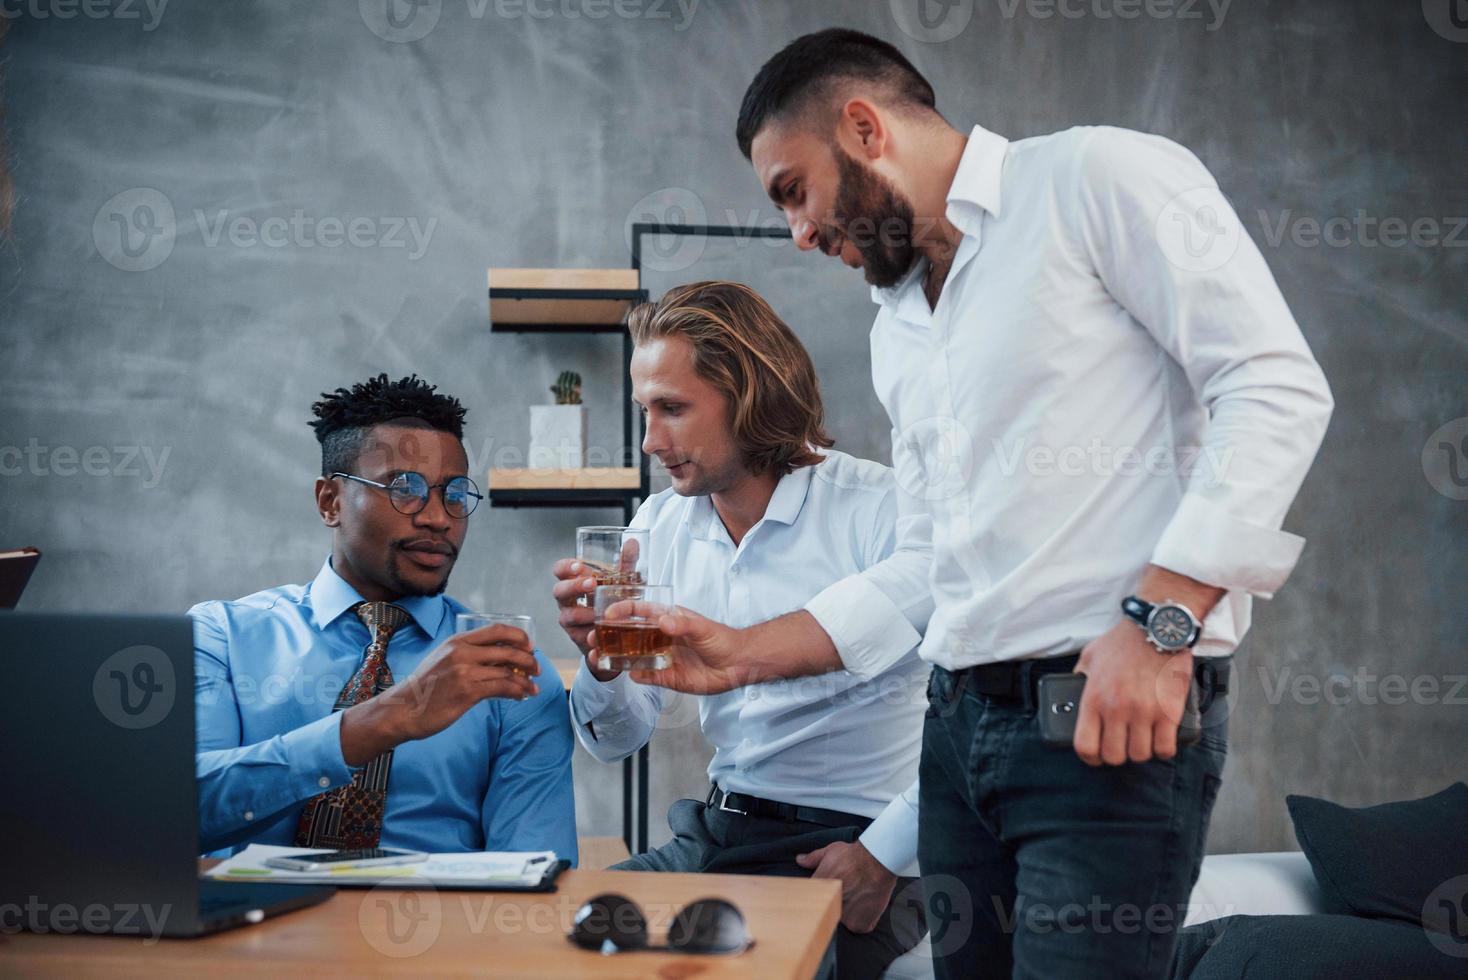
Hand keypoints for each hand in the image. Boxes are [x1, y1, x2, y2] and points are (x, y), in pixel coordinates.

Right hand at [340, 624, 539, 764]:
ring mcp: (465, 671)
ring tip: (533, 687)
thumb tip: (500, 661)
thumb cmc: (425, 688)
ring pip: (508, 671)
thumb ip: (468, 656)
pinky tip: (522, 695)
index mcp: (457, 641)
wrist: (403, 709)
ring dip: (526, 680)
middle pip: (508, 649)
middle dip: (528, 659)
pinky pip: (502, 688)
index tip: (529, 646)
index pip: (497, 630)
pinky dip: (517, 691)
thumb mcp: (443, 660)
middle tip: (536, 668)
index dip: (518, 636)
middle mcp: (462, 652)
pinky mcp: (468, 692)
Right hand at [551, 559, 616, 679]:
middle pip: (559, 590)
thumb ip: (626, 562)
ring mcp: (570, 620)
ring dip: (582, 613)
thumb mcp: (622, 580)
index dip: (565, 567)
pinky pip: (579, 637)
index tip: (579, 566)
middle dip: (574, 586)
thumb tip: (632, 541)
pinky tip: (598, 634)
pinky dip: (589, 636)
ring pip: (567, 616)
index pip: (560, 569)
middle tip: (591, 584)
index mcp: (574, 581)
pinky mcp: (577, 638)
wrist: (616, 630)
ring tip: (597, 612)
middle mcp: (567, 600)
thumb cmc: (613, 599)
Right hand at [600, 604, 750, 693]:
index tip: (607, 613)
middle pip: (630, 634)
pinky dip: (637, 675)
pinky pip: (647, 676)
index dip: (623, 610)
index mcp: (667, 619)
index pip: (639, 611)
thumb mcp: (702, 627)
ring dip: (616, 655)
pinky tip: (628, 673)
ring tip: (599, 655)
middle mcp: (661, 637)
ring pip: (634, 656)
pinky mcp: (668, 676)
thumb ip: (682, 625)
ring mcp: (662, 657)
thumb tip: (664, 622)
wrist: (738, 664)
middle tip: (594, 636)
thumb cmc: (722, 638)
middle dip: (611, 634)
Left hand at [795, 840, 896, 933]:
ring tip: (859, 895)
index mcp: (817, 892)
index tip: (834, 889)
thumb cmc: (854, 856)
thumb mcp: (831, 852)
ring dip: (849, 910)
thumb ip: (813, 859)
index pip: (815, 899)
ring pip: (843, 918)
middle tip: (849, 890)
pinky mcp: (857, 925)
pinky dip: (863, 918)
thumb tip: (800, 860)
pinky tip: (866, 903)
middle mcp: (827, 907)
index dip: (825, 894)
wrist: (876, 863)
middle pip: (830, 910)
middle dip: (837, 902)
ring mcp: (842, 918)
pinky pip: (858, 925)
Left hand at [1073, 620, 1192, 765]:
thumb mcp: (1089, 656)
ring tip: (1141, 740)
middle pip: (1113, 756)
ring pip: (1140, 755)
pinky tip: (1160, 739)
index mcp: (1094, 698)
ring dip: (1140, 752)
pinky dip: (1163, 749)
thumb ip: (1079, 677)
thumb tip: (1073, 693)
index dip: (1089, 758)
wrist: (1157, 628)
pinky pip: (1166, 748)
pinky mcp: (1169, 713)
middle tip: (1121, 746)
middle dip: (1116, 755)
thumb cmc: (1123, 641)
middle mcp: (1118, 709)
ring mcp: (1144, 712)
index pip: (1085, 746)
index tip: (1095, 756)